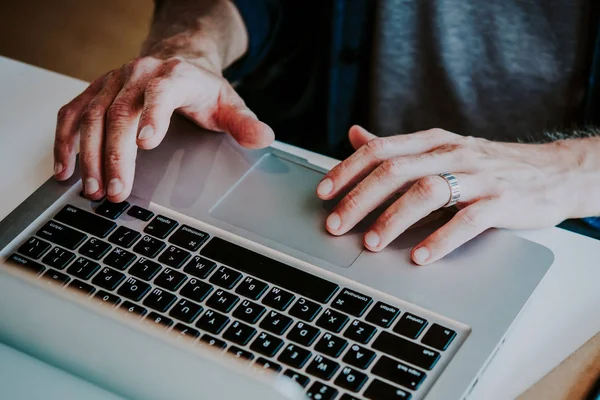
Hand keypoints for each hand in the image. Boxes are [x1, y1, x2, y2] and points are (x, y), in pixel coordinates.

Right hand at [54, 56, 273, 201]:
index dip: (152, 116)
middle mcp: (138, 74)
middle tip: (116, 190)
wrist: (176, 60)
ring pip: (91, 116)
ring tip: (93, 190)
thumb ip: (243, 123)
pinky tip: (66, 170)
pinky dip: (65, 141)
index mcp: (174, 76)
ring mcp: (113, 83)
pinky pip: (71, 114)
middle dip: (116, 155)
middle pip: (120, 113)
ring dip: (88, 156)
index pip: (161, 92)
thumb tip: (263, 138)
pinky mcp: (95, 92)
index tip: (146, 144)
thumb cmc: (201, 87)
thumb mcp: (228, 103)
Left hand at [317, 125, 580, 264]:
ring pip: (427, 192)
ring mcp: (478, 176)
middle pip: (395, 171)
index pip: (380, 150)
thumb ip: (399, 147)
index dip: (347, 170)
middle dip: (359, 199)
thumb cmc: (488, 165)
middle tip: (335, 225)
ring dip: (393, 219)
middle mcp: (451, 153)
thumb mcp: (441, 148)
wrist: (553, 172)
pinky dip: (440, 239)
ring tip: (371, 244)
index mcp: (432, 141)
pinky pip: (467, 220)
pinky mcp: (502, 201)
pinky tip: (419, 256)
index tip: (322, 193)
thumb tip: (355, 136)